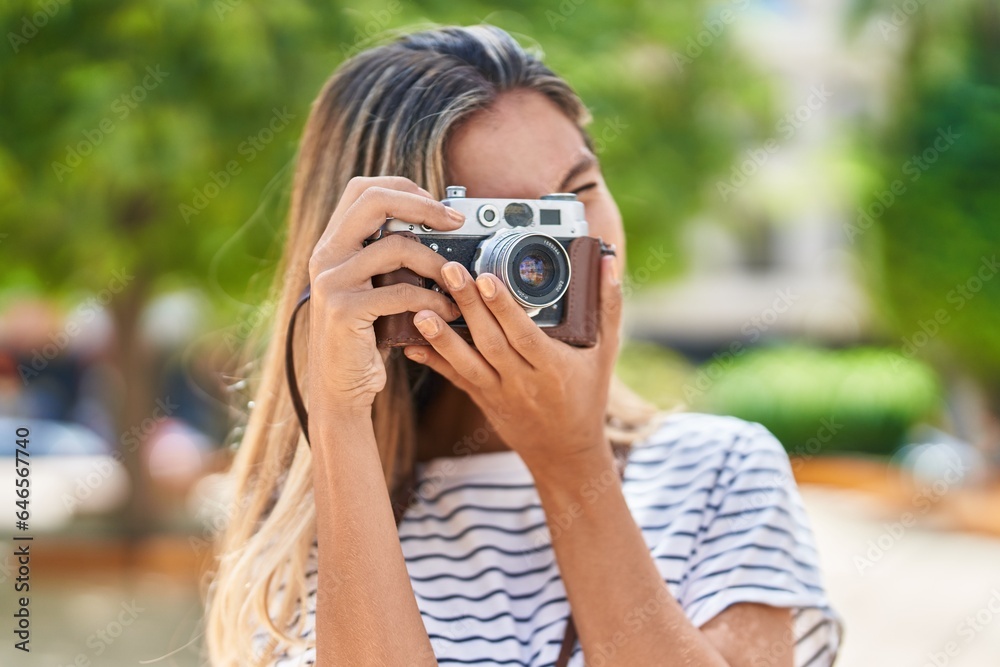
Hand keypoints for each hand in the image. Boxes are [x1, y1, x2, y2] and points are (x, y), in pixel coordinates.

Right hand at [306, 176, 463, 416]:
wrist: (339, 389)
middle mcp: (326, 256)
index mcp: (332, 245)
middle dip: (423, 206)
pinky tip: (447, 310)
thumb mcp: (369, 289)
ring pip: (397, 247)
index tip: (438, 207)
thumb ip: (385, 258)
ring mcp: (332, 282)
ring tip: (458, 280)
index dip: (403, 188)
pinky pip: (401, 292)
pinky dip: (433, 299)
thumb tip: (434, 227)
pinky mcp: (345, 311)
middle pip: (374, 202)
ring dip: (438, 262)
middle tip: (456, 222)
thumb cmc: (364, 338)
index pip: (362, 190)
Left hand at [402, 254, 622, 476]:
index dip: (503, 307)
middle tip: (447, 271)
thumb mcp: (606, 351)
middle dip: (467, 306)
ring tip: (421, 310)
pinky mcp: (482, 400)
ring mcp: (499, 393)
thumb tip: (607, 261)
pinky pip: (455, 380)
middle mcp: (523, 381)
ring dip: (441, 337)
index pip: (524, 334)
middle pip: (490, 341)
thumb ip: (606, 305)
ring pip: (466, 363)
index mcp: (553, 367)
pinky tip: (411, 344)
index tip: (485, 278)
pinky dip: (433, 362)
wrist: (566, 452)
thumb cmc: (587, 396)